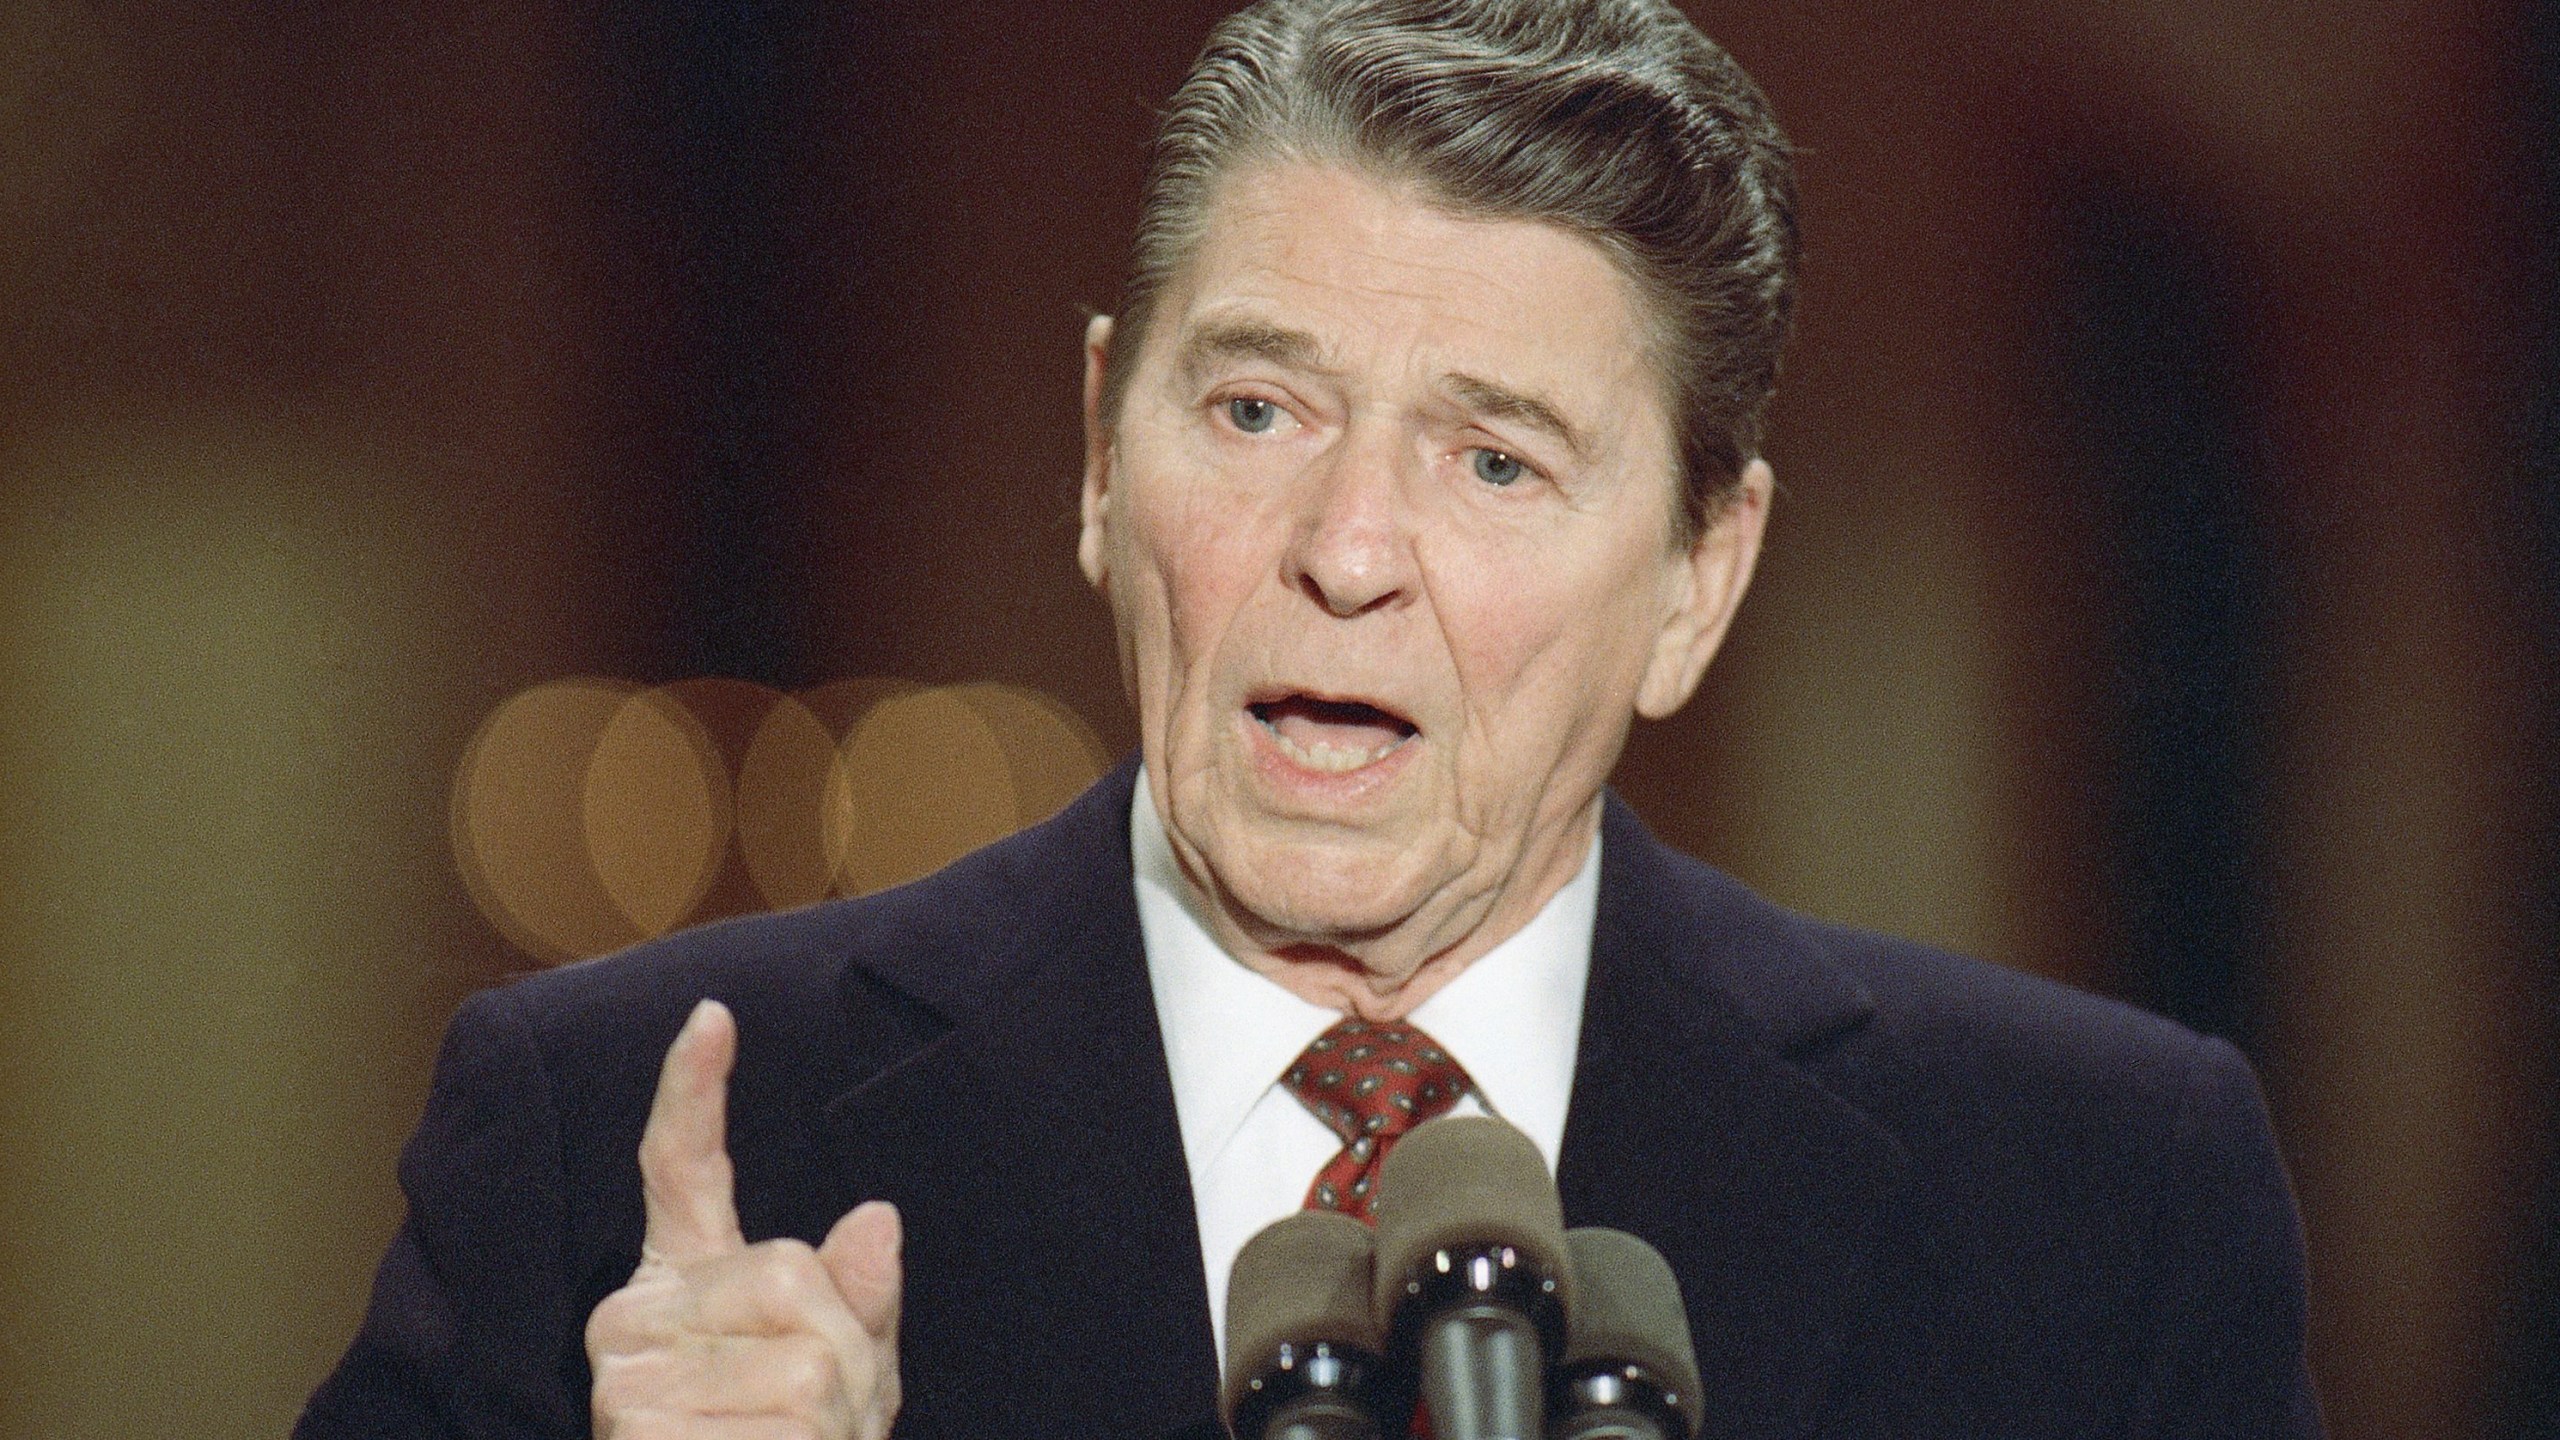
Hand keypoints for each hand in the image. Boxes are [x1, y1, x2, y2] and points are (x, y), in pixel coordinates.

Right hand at [586, 999, 902, 1438]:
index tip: (713, 1015)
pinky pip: (773, 1417)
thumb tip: (878, 1217)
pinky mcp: (629, 1418)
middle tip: (818, 1423)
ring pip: (797, 1353)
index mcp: (683, 1286)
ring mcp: (626, 1371)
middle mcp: (636, 1317)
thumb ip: (859, 1303)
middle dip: (842, 1351)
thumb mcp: (847, 1387)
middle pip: (789, 1274)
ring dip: (827, 1422)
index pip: (685, 1172)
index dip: (696, 1093)